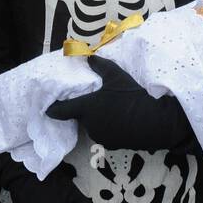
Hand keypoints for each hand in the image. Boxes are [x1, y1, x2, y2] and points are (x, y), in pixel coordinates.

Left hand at [47, 56, 192, 151]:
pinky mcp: (112, 145)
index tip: (48, 107)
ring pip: (92, 126)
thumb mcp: (116, 76)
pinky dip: (108, 127)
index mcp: (86, 108)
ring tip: (111, 109)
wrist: (154, 121)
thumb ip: (100, 65)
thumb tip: (88, 57)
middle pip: (79, 118)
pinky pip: (105, 134)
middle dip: (84, 110)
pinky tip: (120, 119)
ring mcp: (100, 137)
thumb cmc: (131, 96)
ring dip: (97, 119)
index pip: (61, 111)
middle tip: (95, 100)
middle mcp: (89, 125)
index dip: (53, 108)